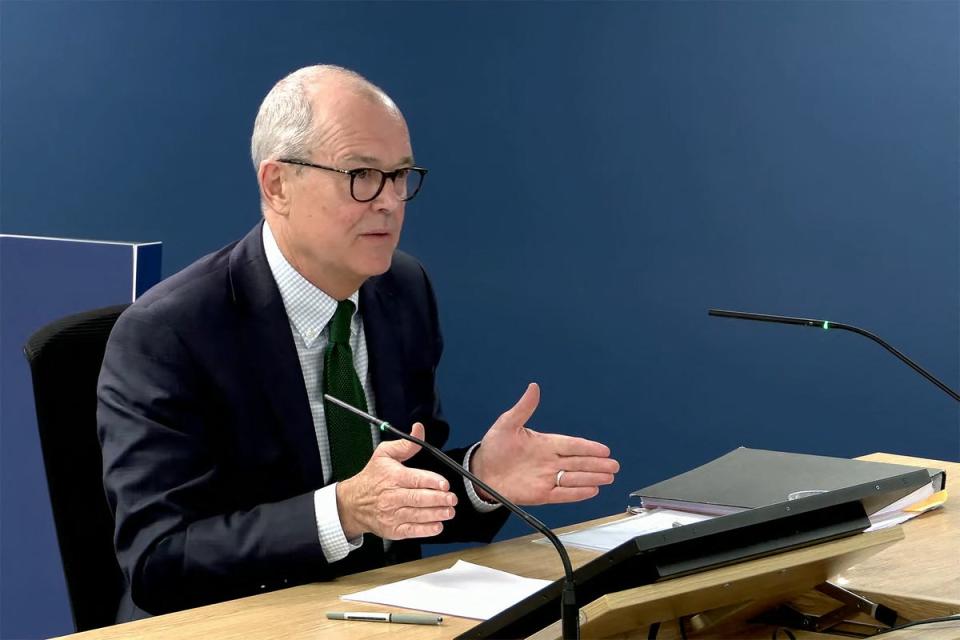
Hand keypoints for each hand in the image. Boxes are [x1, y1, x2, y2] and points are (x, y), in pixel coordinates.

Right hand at [336, 423, 457, 539]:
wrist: (353, 503)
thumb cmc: (372, 477)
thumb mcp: (384, 454)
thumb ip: (406, 444)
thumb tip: (419, 429)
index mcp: (393, 477)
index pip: (415, 479)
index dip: (432, 482)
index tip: (445, 484)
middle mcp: (392, 496)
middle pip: (418, 498)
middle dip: (438, 499)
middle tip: (451, 499)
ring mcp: (392, 514)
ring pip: (417, 515)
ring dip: (435, 514)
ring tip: (448, 511)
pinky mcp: (392, 529)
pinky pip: (411, 531)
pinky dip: (425, 530)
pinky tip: (437, 526)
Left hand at [471, 383, 619, 504]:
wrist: (481, 471)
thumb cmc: (494, 447)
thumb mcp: (507, 424)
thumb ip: (524, 408)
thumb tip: (533, 387)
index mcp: (545, 443)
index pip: (571, 445)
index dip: (588, 447)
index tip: (604, 449)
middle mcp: (549, 461)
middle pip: (578, 462)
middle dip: (596, 464)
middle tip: (614, 466)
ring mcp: (546, 478)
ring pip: (574, 478)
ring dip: (591, 478)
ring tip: (608, 478)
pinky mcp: (540, 494)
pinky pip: (562, 494)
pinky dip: (577, 493)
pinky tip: (591, 490)